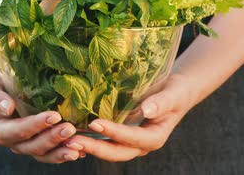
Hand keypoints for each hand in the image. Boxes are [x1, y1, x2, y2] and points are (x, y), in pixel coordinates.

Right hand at [0, 75, 83, 162]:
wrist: (3, 92)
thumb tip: (6, 107)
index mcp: (1, 131)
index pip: (18, 131)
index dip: (36, 125)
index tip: (54, 115)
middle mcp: (15, 143)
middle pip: (34, 146)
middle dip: (53, 139)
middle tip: (70, 128)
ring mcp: (29, 146)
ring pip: (46, 155)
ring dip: (62, 151)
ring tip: (79, 146)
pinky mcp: (41, 146)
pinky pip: (54, 153)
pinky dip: (67, 152)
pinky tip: (82, 150)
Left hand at [63, 74, 194, 161]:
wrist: (176, 93)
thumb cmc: (176, 92)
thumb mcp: (172, 95)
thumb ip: (160, 102)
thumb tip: (146, 110)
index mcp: (154, 138)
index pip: (131, 138)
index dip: (114, 132)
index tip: (95, 123)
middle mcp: (141, 145)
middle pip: (116, 152)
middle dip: (94, 148)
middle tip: (72, 141)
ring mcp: (130, 142)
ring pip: (108, 150)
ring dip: (88, 148)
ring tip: (67, 142)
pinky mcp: (122, 136)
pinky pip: (105, 142)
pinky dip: (90, 140)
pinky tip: (73, 134)